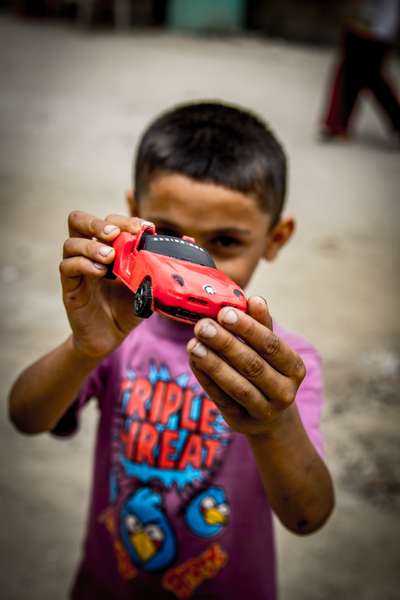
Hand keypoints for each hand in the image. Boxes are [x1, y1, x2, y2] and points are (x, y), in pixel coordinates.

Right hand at [60, 211, 151, 359]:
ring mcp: (77, 269)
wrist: (110, 338)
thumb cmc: (126, 309)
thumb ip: (158, 268)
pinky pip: (67, 267)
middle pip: (79, 221)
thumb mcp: (146, 287)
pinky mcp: (70, 287)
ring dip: (92, 245)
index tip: (145, 228)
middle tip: (117, 234)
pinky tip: (101, 273)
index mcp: (108, 248)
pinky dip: (84, 264)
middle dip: (99, 223)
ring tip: (111, 257)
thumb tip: (187, 247)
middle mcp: (89, 254)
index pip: (109, 221)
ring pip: (71, 242)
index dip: (126, 220)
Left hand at [187, 296, 305, 435]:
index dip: (248, 329)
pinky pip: (221, 399)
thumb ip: (261, 324)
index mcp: (294, 368)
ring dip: (213, 363)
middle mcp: (284, 392)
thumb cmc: (267, 369)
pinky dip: (206, 379)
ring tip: (193, 344)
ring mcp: (264, 411)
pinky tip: (194, 360)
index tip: (224, 312)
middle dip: (225, 344)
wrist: (270, 416)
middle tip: (203, 326)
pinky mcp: (241, 422)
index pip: (271, 346)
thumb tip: (255, 299)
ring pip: (237, 386)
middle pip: (253, 366)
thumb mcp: (268, 348)